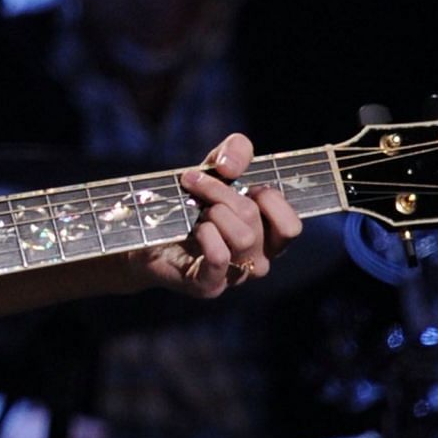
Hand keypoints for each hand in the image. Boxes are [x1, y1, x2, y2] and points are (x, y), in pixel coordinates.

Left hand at [133, 132, 302, 298]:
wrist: (145, 231)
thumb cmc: (190, 201)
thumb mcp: (216, 166)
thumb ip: (235, 151)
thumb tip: (231, 167)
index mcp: (268, 236)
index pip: (291, 226)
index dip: (269, 197)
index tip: (240, 184)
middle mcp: (258, 259)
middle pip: (254, 218)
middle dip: (221, 191)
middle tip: (193, 182)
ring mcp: (234, 275)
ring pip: (244, 237)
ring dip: (213, 212)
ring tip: (195, 212)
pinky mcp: (209, 286)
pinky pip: (220, 258)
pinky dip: (207, 235)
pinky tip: (195, 228)